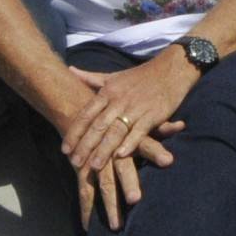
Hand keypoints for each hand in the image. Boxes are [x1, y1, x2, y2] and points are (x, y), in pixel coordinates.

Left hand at [60, 54, 189, 177]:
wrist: (171, 69)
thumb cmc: (140, 76)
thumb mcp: (113, 76)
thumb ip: (91, 78)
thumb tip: (70, 70)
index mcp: (107, 92)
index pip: (86, 114)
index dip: (75, 132)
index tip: (64, 149)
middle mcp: (119, 100)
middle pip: (98, 125)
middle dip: (85, 145)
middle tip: (74, 162)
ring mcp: (136, 108)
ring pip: (116, 131)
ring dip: (104, 149)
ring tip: (94, 166)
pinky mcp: (153, 115)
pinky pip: (139, 131)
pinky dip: (130, 143)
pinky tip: (121, 156)